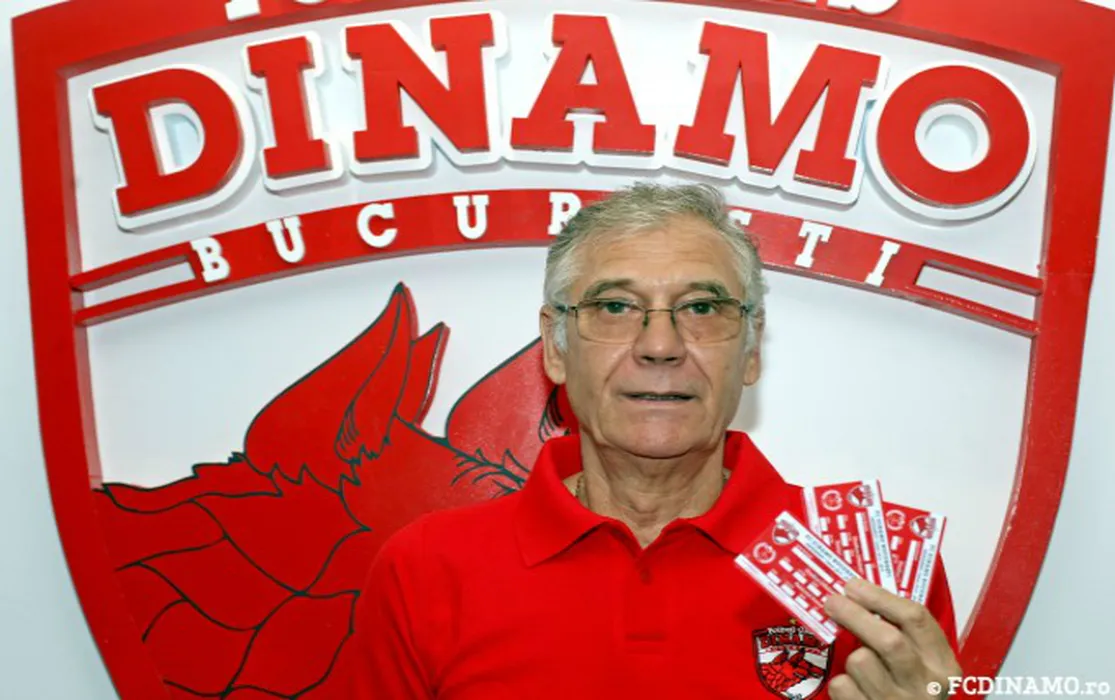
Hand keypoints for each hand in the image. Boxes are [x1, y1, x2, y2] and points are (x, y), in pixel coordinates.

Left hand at [823, 578, 960, 698]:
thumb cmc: (910, 696)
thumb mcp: (922, 667)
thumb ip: (904, 637)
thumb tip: (860, 598)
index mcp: (943, 666)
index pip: (916, 619)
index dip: (880, 597)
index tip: (855, 586)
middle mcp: (926, 686)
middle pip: (889, 640)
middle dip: (855, 615)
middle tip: (833, 602)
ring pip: (861, 661)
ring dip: (851, 658)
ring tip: (858, 667)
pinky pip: (843, 686)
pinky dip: (841, 683)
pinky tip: (853, 688)